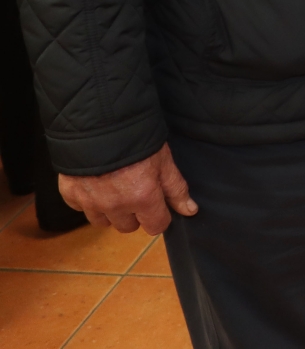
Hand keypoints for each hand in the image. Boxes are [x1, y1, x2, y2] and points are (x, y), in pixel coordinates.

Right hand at [59, 144, 196, 234]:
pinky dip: (88, 200)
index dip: (160, 216)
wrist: (99, 121)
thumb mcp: (164, 161)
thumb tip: (190, 211)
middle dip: (134, 213)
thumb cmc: (138, 139)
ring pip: (103, 222)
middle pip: (128, 227)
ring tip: (114, 187)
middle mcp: (115, 206)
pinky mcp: (70, 195)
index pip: (155, 226)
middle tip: (135, 190)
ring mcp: (90, 203)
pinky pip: (81, 209)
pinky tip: (96, 182)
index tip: (158, 204)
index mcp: (142, 198)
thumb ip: (176, 189)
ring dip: (110, 211)